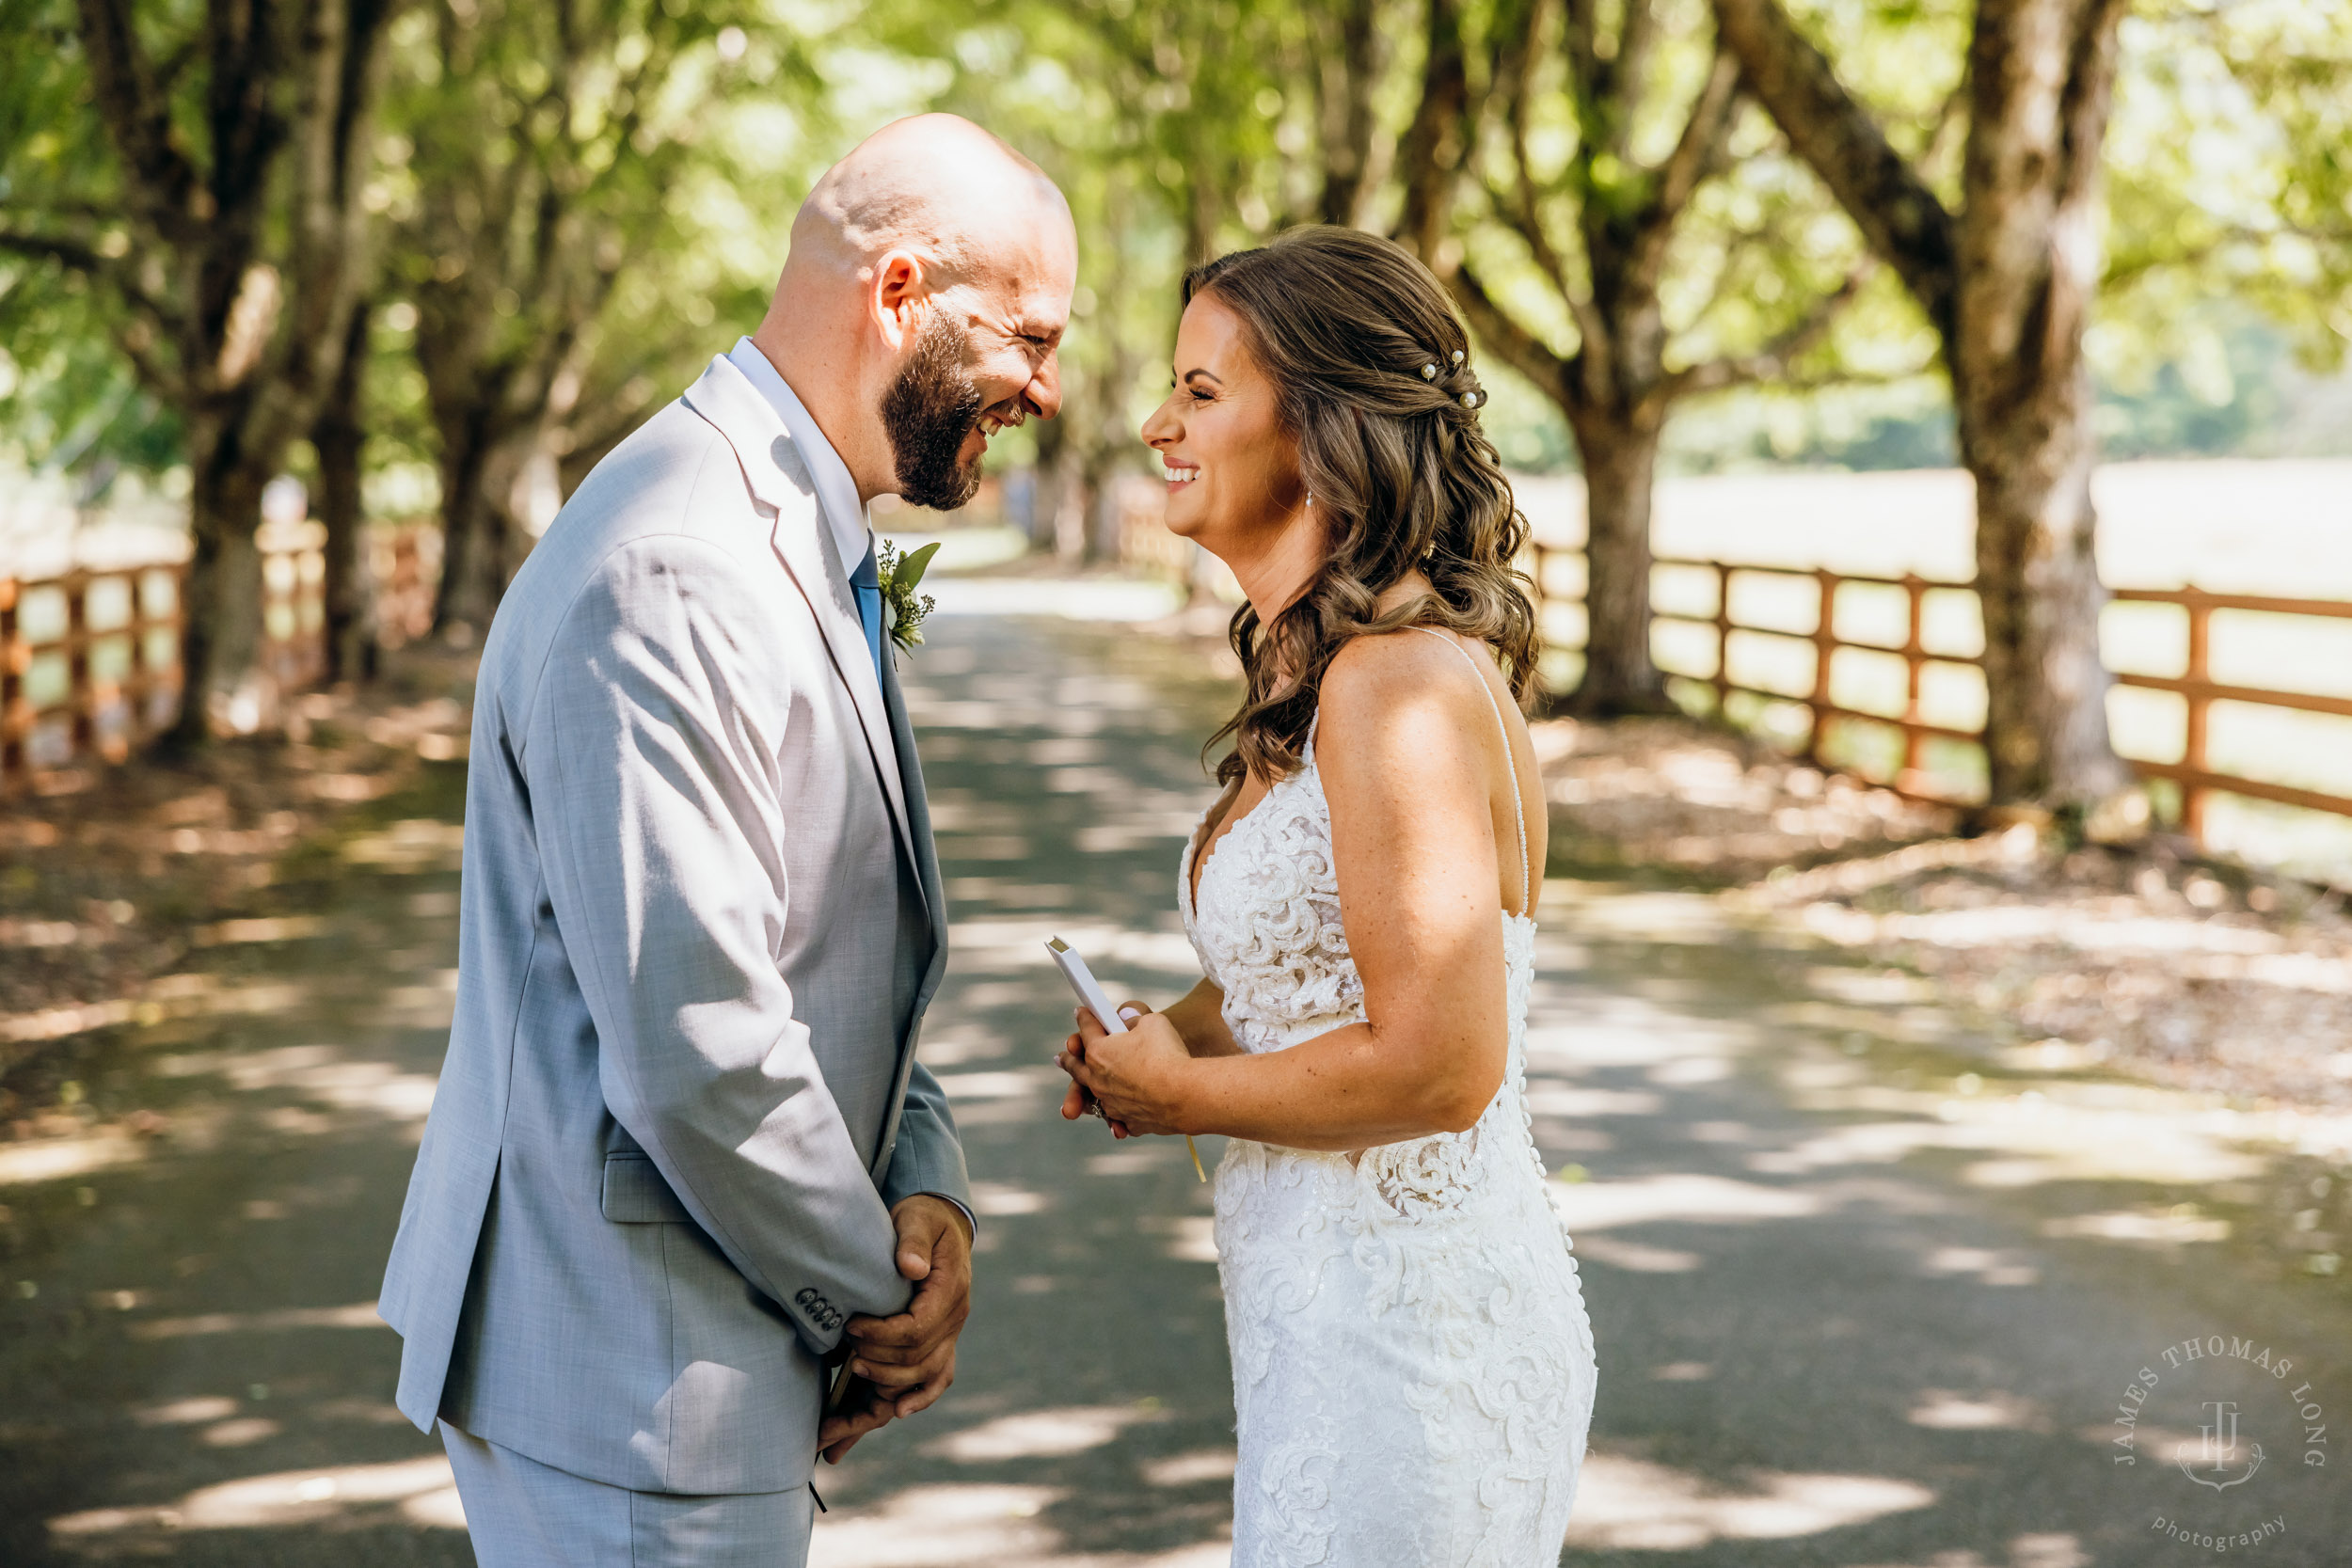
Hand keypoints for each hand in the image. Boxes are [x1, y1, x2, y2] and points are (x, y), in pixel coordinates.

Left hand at [819, 1195, 972, 1462]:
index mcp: (951, 1291)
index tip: (852, 1327)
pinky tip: (895, 1413)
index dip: (882, 1335)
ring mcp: (949, 1334)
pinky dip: (919, 1399)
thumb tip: (910, 1266)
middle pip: (919, 1359)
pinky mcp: (939, 1343)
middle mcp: (954, 1319)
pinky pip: (936, 1380)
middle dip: (879, 1361)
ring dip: (888, 1385)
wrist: (940, 1226)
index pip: (918, 1329)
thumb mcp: (918, 1219)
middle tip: (846, 1355)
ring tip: (853, 1378)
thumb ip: (913, 1241)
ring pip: (924, 1377)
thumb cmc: (923, 1220)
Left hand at [1058, 1006, 1192, 1136]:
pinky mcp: (1129, 1121)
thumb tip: (1127, 1018)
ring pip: (1093, 1096)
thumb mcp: (1152, 1022)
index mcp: (1098, 1052)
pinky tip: (1116, 1112)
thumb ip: (1135, 1019)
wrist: (1186, 1095)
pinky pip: (1119, 1115)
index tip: (1080, 1012)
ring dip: (1085, 1091)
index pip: (1087, 1029)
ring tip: (1081, 1090)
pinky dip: (1117, 1112)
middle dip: (1069, 1058)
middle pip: (1078, 1067)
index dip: (1085, 1017)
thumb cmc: (1167, 1054)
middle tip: (1063, 1055)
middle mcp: (1098, 1080)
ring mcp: (1111, 1104)